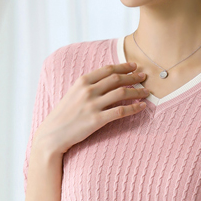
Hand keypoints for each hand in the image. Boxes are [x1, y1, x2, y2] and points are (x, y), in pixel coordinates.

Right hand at [33, 62, 149, 158]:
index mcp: (82, 81)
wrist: (53, 134)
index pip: (107, 70)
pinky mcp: (97, 120)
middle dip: (133, 77)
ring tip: (147, 92)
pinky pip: (120, 111)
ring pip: (121, 93)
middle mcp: (88, 90)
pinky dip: (133, 108)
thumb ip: (87, 87)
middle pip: (116, 79)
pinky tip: (142, 107)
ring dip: (137, 92)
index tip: (134, 66)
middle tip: (144, 77)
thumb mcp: (73, 95)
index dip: (123, 67)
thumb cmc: (63, 116)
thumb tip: (104, 83)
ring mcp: (92, 105)